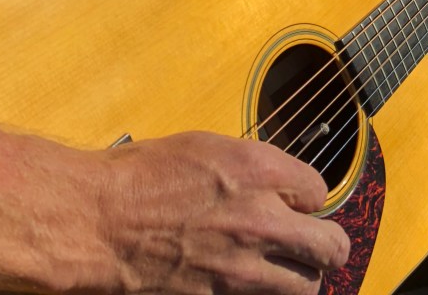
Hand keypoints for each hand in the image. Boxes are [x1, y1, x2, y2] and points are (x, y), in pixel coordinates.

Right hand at [99, 131, 349, 294]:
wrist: (96, 221)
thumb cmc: (140, 176)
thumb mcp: (205, 147)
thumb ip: (251, 167)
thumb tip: (277, 181)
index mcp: (257, 170)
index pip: (318, 190)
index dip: (306, 196)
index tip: (295, 200)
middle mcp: (260, 219)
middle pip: (331, 246)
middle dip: (326, 244)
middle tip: (313, 244)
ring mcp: (241, 268)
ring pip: (305, 287)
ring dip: (299, 277)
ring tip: (285, 270)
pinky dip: (262, 294)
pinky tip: (249, 285)